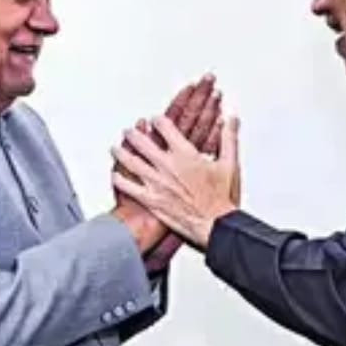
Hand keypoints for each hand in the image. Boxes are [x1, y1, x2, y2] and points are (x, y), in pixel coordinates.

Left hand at [112, 115, 239, 246]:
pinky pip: (130, 188)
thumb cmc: (222, 199)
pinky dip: (120, 181)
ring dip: (122, 153)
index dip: (157, 121)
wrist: (216, 226)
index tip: (154, 120)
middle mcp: (167, 166)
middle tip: (129, 131)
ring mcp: (157, 183)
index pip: (165, 128)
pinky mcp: (152, 200)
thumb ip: (228, 137)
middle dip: (134, 134)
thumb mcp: (230, 163)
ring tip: (116, 148)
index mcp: (185, 154)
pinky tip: (115, 176)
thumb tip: (230, 119)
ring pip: (132, 163)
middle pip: (143, 143)